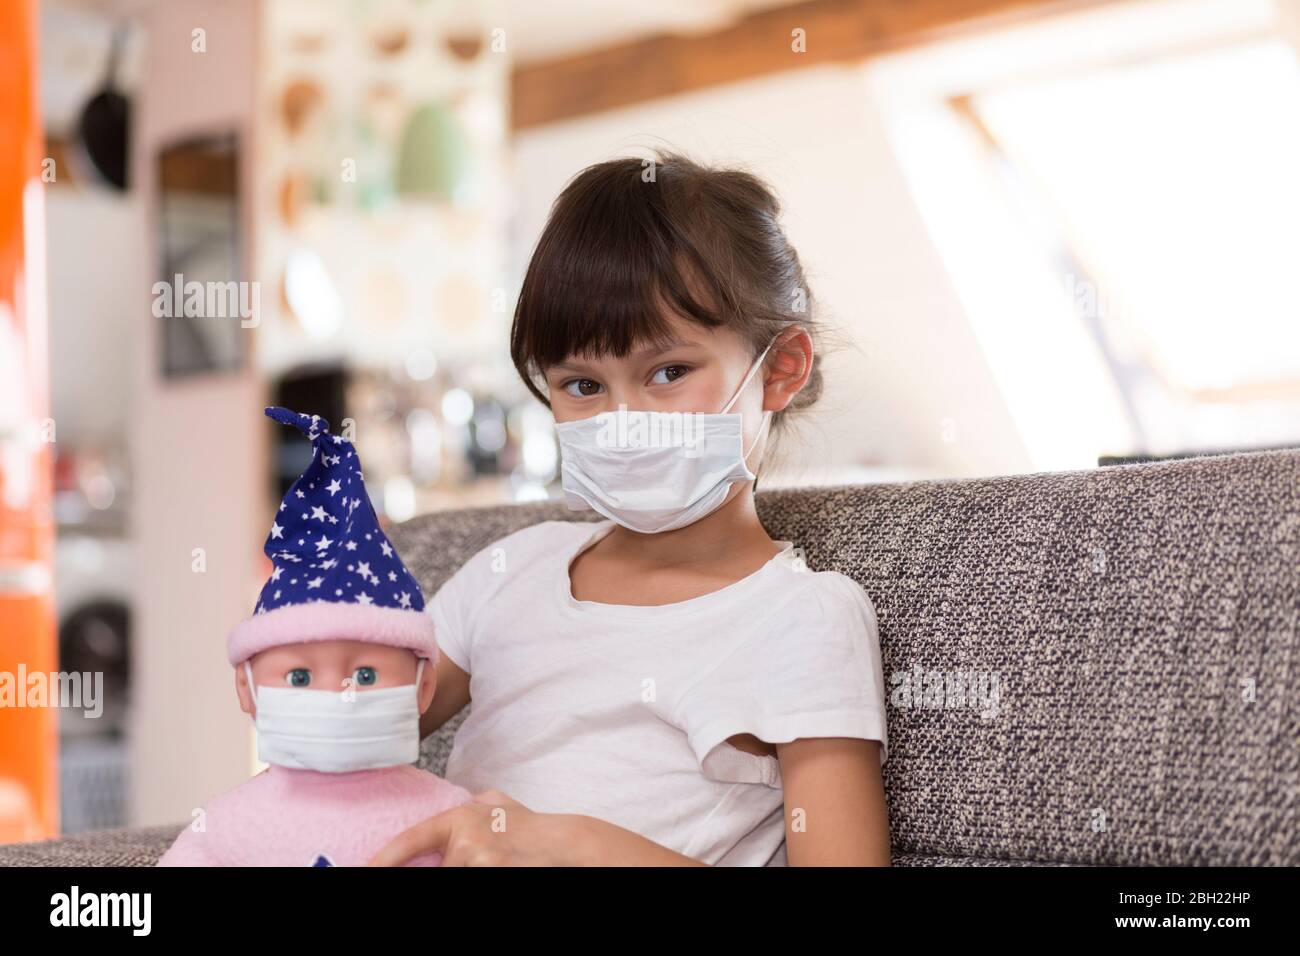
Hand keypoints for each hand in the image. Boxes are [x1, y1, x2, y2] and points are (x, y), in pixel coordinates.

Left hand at [365, 788, 589, 866]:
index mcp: (458, 818)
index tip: (362, 869)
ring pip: (454, 875)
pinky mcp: (491, 871)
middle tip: (475, 858)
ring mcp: (478, 859)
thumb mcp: (495, 804)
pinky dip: (480, 872)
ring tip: (495, 859)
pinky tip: (499, 863)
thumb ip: (468, 807)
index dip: (381, 860)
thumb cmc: (529, 827)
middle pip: (437, 871)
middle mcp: (463, 838)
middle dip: (452, 867)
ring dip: (471, 870)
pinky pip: (471, 879)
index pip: (409, 841)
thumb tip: (451, 811)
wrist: (563, 843)